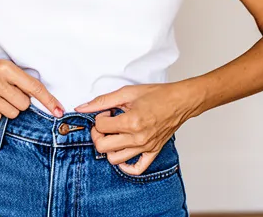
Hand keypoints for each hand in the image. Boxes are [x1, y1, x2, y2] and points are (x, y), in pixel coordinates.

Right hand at [0, 54, 64, 121]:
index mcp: (6, 68)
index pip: (34, 87)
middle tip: (8, 93)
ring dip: (8, 108)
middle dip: (20, 102)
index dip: (48, 100)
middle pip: (24, 104)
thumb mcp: (1, 66)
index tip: (59, 110)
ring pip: (12, 113)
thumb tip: (37, 97)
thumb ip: (18, 79)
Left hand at [75, 83, 194, 174]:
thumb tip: (82, 107)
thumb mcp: (127, 92)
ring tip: (115, 135)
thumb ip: (102, 101)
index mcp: (131, 122)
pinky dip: (126, 166)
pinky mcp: (153, 151)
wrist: (180, 101)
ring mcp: (146, 147)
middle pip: (103, 147)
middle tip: (105, 125)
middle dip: (98, 135)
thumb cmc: (158, 95)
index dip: (99, 117)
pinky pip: (137, 169)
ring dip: (109, 148)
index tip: (107, 112)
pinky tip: (123, 153)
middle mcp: (138, 138)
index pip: (100, 127)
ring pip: (115, 160)